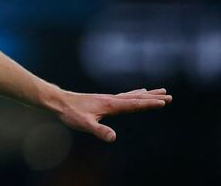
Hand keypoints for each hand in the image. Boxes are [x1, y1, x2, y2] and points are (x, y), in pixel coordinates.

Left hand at [54, 88, 171, 142]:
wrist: (59, 102)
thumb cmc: (71, 113)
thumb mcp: (85, 124)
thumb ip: (99, 131)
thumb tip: (113, 137)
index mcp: (110, 105)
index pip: (134, 104)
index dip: (149, 104)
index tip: (164, 101)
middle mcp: (111, 99)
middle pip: (136, 98)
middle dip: (153, 97)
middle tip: (169, 95)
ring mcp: (107, 98)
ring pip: (131, 95)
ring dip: (146, 94)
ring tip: (158, 91)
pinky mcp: (103, 100)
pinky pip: (124, 96)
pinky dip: (134, 94)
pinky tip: (136, 93)